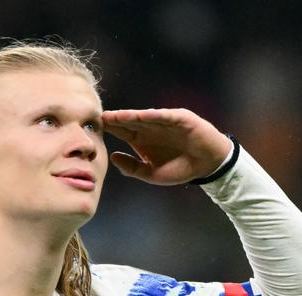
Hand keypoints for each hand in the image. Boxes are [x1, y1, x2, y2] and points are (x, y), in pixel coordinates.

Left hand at [102, 108, 232, 184]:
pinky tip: (139, 116)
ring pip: (144, 117)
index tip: (94, 129)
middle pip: (129, 122)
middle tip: (97, 118)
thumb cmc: (180, 168)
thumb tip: (112, 157)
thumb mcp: (152, 174)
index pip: (122, 132)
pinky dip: (153, 116)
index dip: (110, 130)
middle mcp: (151, 128)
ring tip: (114, 116)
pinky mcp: (180, 119)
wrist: (207, 165)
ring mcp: (164, 122)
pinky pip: (164, 116)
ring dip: (129, 116)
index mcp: (142, 140)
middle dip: (115, 120)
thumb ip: (132, 168)